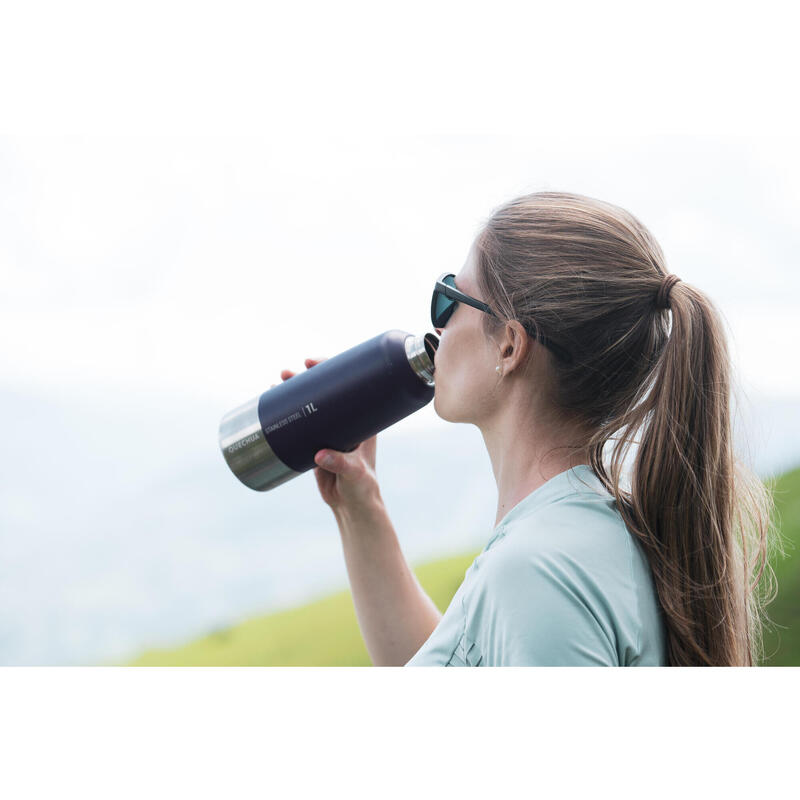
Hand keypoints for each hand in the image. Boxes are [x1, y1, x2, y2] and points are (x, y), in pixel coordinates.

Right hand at [276, 358, 380, 511]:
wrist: (353, 506)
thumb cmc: (362, 486)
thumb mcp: (354, 472)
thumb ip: (340, 462)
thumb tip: (319, 455)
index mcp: (362, 419)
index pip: (347, 385)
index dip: (330, 369)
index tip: (311, 363)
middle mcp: (346, 421)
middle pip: (324, 391)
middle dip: (304, 378)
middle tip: (287, 373)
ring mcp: (330, 431)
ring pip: (310, 406)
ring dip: (293, 393)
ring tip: (275, 384)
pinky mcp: (316, 444)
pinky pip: (301, 424)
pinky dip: (288, 414)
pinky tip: (274, 406)